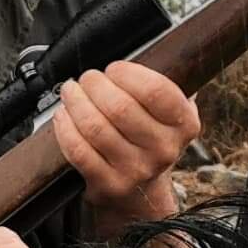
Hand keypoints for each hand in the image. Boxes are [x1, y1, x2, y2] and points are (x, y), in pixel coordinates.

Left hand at [51, 59, 199, 225]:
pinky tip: (63, 115)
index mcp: (184, 125)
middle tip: (87, 78)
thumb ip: (163, 86)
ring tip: (71, 91)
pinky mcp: (108, 184)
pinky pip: (78, 151)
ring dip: (76, 102)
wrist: (143, 194)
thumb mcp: (171, 114)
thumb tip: (147, 53)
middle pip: (120, 107)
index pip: (157, 91)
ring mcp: (136, 170)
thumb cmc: (151, 140)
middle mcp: (164, 149)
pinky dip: (65, 128)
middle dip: (95, 84)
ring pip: (95, 127)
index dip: (128, 74)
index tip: (114, 69)